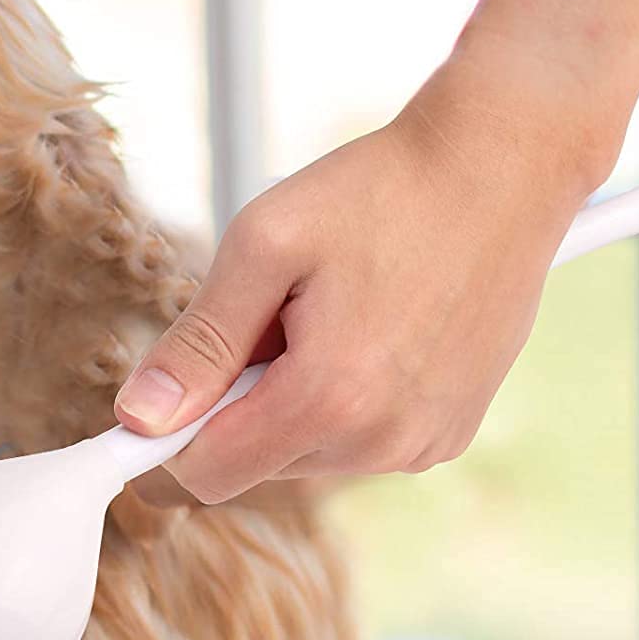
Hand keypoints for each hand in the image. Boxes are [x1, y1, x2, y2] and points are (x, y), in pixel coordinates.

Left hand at [114, 92, 588, 504]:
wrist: (501, 165)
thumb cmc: (379, 191)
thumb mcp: (264, 246)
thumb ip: (198, 343)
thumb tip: (138, 417)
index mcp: (329, 399)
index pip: (205, 474)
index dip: (158, 449)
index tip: (137, 417)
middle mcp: (382, 442)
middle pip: (252, 463)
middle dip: (236, 403)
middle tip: (271, 315)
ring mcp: (422, 444)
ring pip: (302, 453)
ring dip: (288, 400)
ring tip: (327, 315)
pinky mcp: (447, 434)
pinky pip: (356, 442)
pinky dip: (340, 400)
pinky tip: (369, 331)